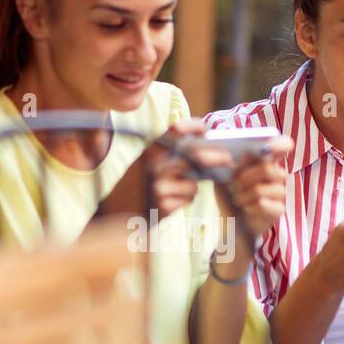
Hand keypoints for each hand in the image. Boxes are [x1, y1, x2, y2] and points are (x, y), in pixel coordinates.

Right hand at [100, 119, 231, 221]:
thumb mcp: (143, 165)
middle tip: (228, 158)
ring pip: (194, 182)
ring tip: (175, 190)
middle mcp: (153, 167)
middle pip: (195, 156)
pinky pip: (188, 198)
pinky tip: (170, 202)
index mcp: (147, 152)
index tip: (205, 128)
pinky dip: (185, 199)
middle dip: (216, 156)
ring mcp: (158, 187)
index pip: (174, 131)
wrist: (114, 216)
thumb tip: (203, 149)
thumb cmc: (135, 188)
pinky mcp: (163, 207)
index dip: (192, 126)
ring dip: (192, 186)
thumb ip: (167, 156)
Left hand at [215, 137, 292, 245]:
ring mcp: (280, 192)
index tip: (269, 146)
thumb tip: (232, 154)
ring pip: (261, 190)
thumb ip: (229, 161)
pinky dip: (249, 208)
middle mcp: (277, 175)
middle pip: (267, 169)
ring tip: (238, 200)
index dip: (280, 144)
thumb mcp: (223, 175)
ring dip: (243, 196)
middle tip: (234, 185)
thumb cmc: (229, 195)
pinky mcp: (279, 209)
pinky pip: (263, 204)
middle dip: (245, 178)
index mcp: (266, 160)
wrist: (230, 222)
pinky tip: (246, 209)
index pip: (282, 146)